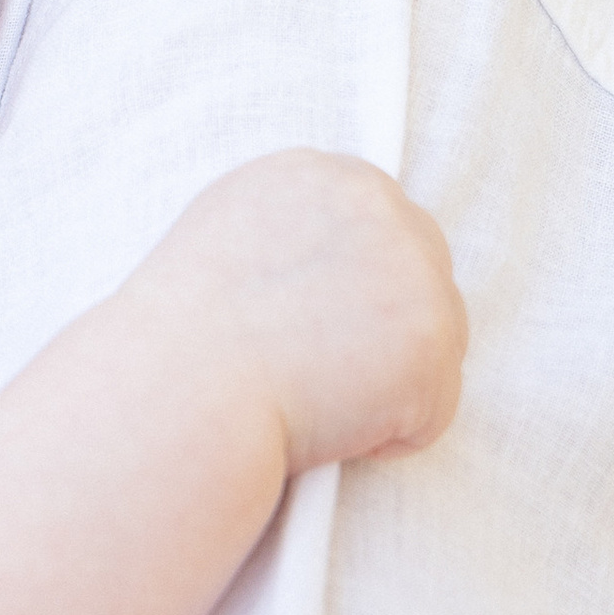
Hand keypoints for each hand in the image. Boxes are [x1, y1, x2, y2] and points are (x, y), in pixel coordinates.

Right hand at [159, 150, 466, 474]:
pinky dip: (386, 439)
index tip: (303, 331)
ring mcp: (415, 272)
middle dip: (380, 336)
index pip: (384, 233)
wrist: (177, 392)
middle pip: (425, 281)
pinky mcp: (432, 342)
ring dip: (384, 388)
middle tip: (308, 372)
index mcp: (326, 176)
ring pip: (437, 346)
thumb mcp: (226, 240)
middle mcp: (381, 206)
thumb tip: (339, 257)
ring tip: (307, 398)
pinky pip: (433, 412)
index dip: (349, 296)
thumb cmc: (180, 341)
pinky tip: (324, 427)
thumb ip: (296, 229)